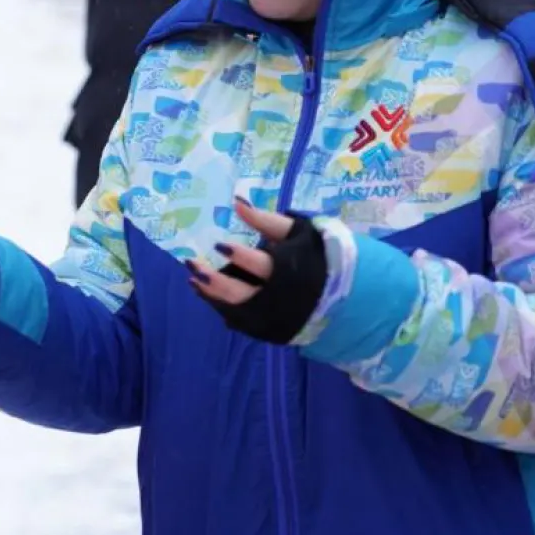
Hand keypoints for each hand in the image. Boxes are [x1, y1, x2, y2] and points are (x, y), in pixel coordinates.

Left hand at [185, 199, 327, 344]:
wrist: (343, 297)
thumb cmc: (318, 257)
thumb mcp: (300, 234)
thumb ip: (268, 220)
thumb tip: (237, 203)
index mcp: (290, 271)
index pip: (262, 266)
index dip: (240, 256)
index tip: (219, 245)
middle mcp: (279, 299)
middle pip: (240, 294)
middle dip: (213, 281)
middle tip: (192, 265)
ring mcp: (272, 318)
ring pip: (234, 310)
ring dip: (211, 294)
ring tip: (193, 279)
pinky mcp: (268, 331)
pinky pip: (239, 321)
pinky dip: (221, 306)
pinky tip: (207, 293)